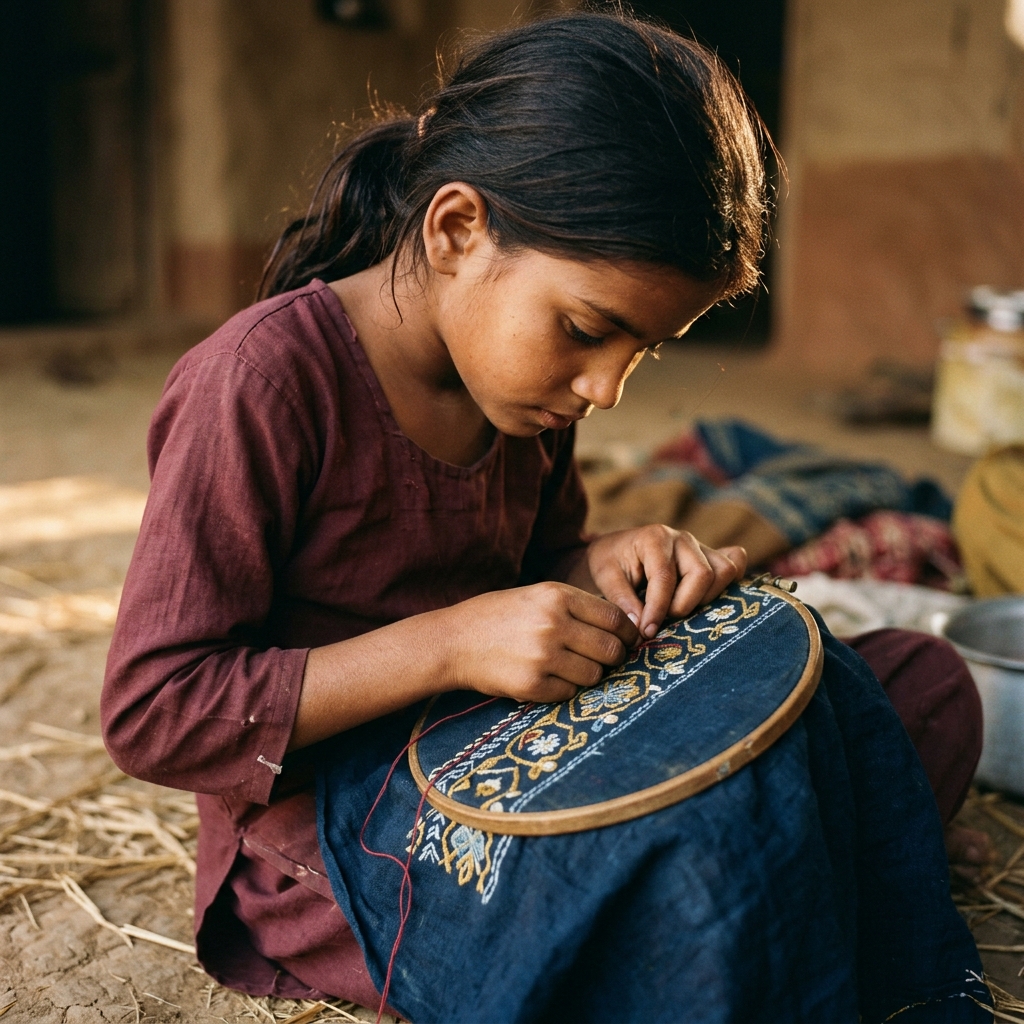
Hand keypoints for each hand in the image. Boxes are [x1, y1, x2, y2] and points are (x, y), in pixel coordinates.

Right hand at [444, 582, 639, 702]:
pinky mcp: (532, 684)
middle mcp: (553, 624)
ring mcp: (543, 656)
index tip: (627, 641)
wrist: (453, 641)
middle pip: (611, 650)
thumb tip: (622, 628)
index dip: (627, 634)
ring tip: (567, 667)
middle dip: (613, 658)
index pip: (614, 618)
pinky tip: (547, 677)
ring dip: (588, 675)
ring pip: (594, 675)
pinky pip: (570, 692)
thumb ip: (576, 607)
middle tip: (602, 659)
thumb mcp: (537, 596)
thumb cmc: (499, 616)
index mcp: (557, 596)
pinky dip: (564, 689)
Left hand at [585, 526, 746, 639]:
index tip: (647, 632)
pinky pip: (734, 565)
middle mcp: (682, 538)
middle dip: (683, 605)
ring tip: (679, 610)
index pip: (665, 578)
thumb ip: (622, 601)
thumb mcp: (605, 577)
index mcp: (654, 538)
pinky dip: (728, 584)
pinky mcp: (710, 556)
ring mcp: (700, 546)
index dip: (658, 609)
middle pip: (702, 574)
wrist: (615, 549)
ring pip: (723, 572)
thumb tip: (642, 628)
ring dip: (706, 598)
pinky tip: (710, 598)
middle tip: (662, 620)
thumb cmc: (609, 562)